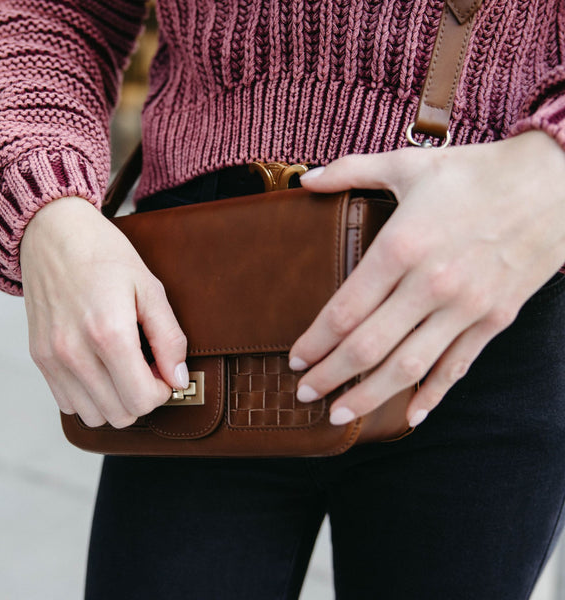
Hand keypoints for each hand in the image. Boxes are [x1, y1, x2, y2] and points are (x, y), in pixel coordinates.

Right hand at [20, 196, 187, 427]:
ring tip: (124, 369)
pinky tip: (101, 370)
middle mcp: (75, 353)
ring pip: (94, 417)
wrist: (52, 232)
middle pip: (120, 414)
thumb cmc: (105, 255)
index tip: (165, 370)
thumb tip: (178, 379)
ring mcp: (52, 359)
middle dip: (143, 397)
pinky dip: (91, 397)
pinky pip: (69, 404)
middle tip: (148, 367)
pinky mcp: (39, 358)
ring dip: (117, 401)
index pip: (142, 400)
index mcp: (109, 333)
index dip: (163, 391)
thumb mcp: (150, 288)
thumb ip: (169, 338)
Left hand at [289, 131, 564, 428]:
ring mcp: (465, 307)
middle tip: (305, 395)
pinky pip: (456, 367)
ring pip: (407, 367)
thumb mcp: (408, 163)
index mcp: (401, 246)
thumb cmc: (476, 172)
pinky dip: (431, 395)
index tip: (295, 359)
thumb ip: (349, 170)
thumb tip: (304, 180)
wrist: (554, 182)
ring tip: (340, 415)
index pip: (344, 311)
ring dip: (368, 396)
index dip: (314, 342)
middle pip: (367, 347)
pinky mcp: (494, 320)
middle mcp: (430, 284)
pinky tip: (410, 415)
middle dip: (329, 376)